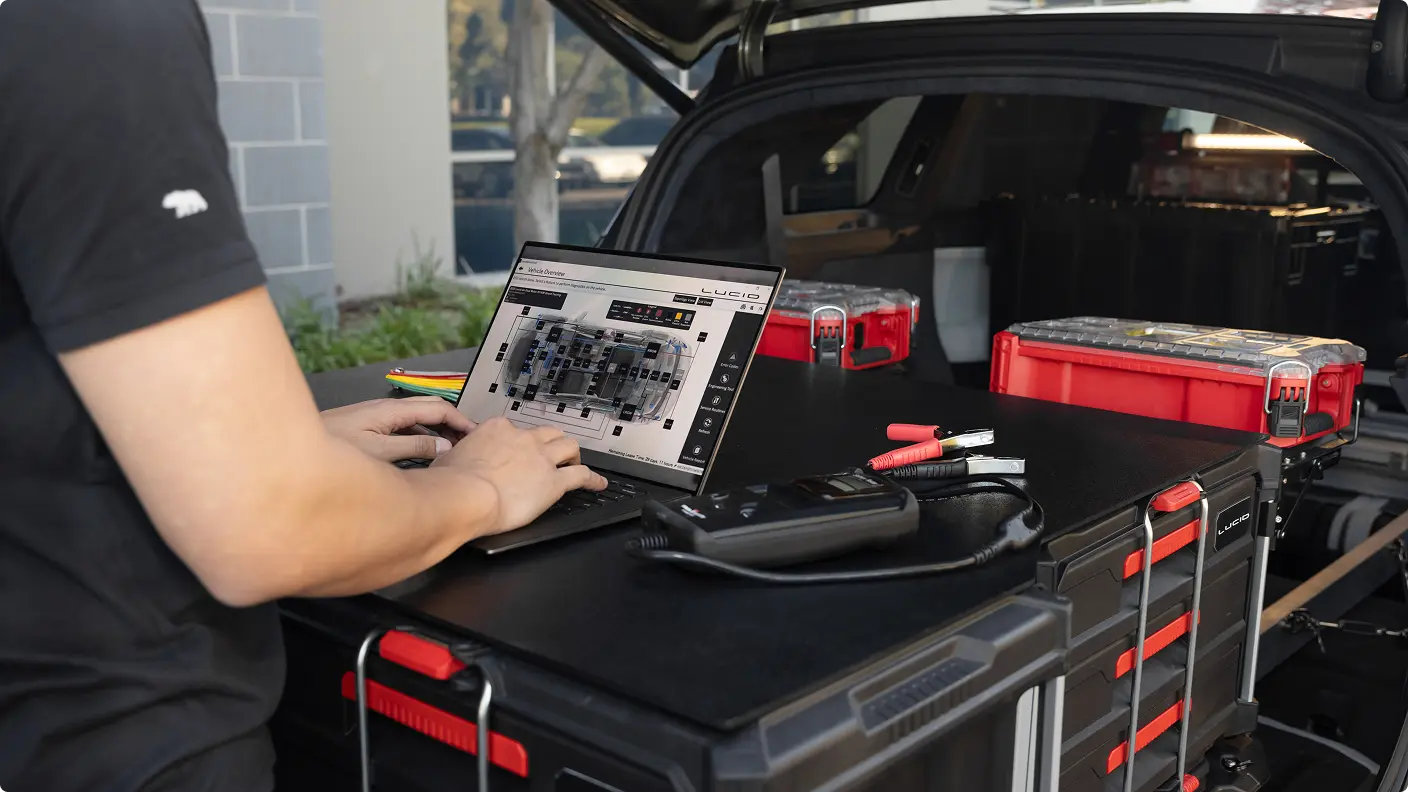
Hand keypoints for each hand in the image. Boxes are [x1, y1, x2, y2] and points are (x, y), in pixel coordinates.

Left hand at [322, 397, 475, 461]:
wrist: (291, 448)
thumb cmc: (328, 448)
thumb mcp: (379, 453)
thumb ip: (414, 449)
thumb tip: (443, 447)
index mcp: (390, 411)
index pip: (437, 408)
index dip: (460, 420)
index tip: (476, 434)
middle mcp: (384, 410)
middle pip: (429, 410)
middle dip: (452, 424)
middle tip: (469, 442)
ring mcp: (375, 418)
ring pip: (415, 420)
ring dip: (436, 432)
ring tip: (451, 450)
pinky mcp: (367, 428)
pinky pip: (402, 428)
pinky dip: (419, 438)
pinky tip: (421, 454)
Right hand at [433, 417, 606, 534]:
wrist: (466, 496)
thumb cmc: (451, 482)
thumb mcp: (447, 459)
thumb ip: (456, 457)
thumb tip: (449, 462)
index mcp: (497, 429)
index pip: (514, 429)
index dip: (519, 440)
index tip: (518, 448)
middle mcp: (523, 439)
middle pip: (548, 433)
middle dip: (552, 442)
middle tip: (552, 454)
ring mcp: (541, 459)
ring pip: (569, 446)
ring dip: (573, 454)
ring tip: (574, 463)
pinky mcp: (554, 482)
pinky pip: (581, 476)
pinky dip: (592, 479)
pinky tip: (598, 484)